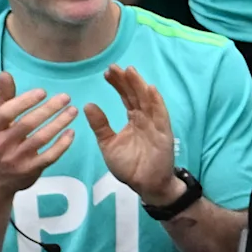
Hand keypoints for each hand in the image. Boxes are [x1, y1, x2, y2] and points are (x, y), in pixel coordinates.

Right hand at [0, 74, 77, 202]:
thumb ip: (3, 98)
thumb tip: (5, 73)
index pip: (6, 113)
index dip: (24, 101)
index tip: (43, 92)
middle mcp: (1, 144)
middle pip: (27, 124)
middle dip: (48, 109)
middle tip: (66, 97)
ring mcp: (16, 159)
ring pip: (41, 139)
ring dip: (59, 123)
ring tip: (73, 110)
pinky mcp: (30, 170)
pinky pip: (50, 156)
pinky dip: (62, 144)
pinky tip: (72, 132)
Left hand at [84, 65, 181, 203]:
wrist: (145, 184)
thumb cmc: (129, 166)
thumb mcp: (108, 144)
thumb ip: (100, 125)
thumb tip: (87, 105)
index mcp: (134, 120)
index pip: (126, 97)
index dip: (118, 84)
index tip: (108, 72)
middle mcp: (145, 119)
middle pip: (136, 95)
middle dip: (127, 81)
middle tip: (115, 67)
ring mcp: (155, 125)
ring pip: (147, 101)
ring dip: (140, 86)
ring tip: (130, 71)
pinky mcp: (163, 133)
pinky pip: (160, 115)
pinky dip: (156, 102)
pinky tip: (150, 89)